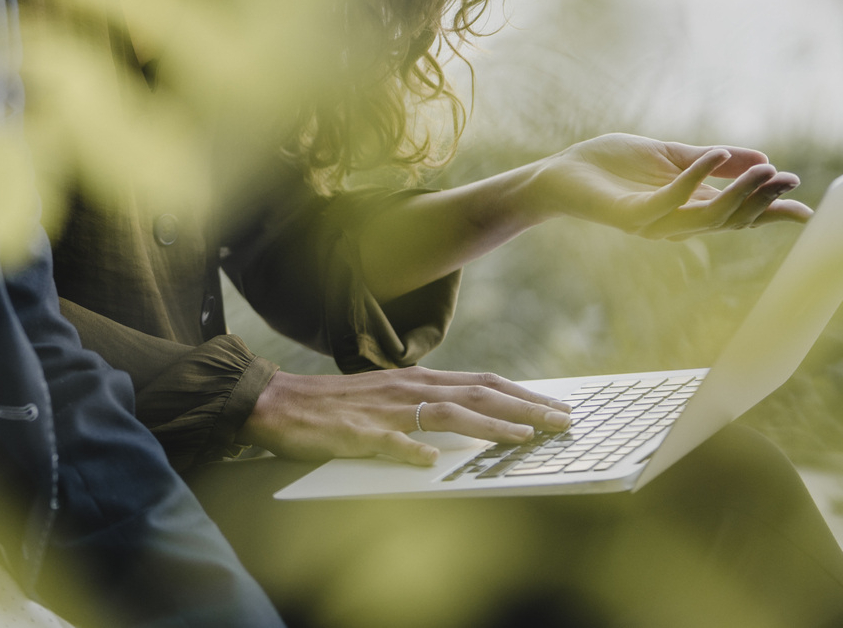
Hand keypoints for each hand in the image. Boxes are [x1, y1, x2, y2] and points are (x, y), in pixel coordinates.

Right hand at [239, 367, 572, 466]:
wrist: (280, 402)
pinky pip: (389, 442)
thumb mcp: (388, 397)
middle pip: (477, 394)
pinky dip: (412, 450)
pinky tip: (431, 461)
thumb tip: (470, 418)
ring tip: (524, 438)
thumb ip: (426, 405)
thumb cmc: (336, 405)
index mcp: (416, 381)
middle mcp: (408, 388)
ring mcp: (385, 410)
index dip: (522, 396)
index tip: (556, 408)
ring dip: (489, 425)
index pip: (481, 384)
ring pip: (446, 413)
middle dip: (525, 407)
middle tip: (562, 421)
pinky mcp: (357, 432)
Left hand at [530, 134, 811, 239]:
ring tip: (765, 171)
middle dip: (764, 201)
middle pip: (731, 219)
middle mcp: (676, 222)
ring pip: (708, 216)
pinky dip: (695, 179)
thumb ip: (711, 160)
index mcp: (688, 208)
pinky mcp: (632, 215)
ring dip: (739, 193)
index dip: (771, 211)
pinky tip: (713, 155)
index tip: (807, 206)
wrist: (560, 172)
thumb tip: (761, 158)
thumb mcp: (669, 155)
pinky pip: (670, 201)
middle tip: (791, 180)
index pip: (738, 215)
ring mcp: (655, 222)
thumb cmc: (610, 165)